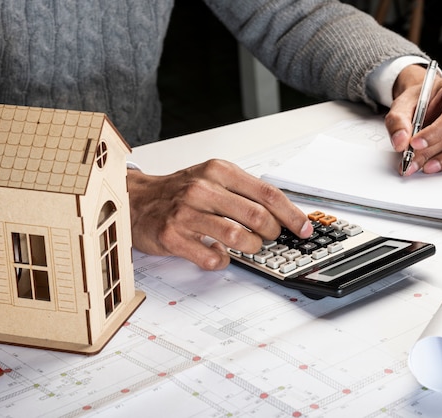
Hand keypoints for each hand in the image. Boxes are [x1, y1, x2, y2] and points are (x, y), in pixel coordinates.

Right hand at [126, 159, 313, 269]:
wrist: (137, 200)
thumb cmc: (179, 191)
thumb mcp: (212, 178)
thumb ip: (244, 191)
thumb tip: (281, 213)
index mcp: (218, 171)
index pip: (267, 193)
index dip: (291, 214)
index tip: (304, 228)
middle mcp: (203, 189)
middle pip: (257, 216)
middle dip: (273, 233)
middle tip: (271, 237)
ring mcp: (187, 213)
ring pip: (238, 237)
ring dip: (251, 247)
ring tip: (249, 246)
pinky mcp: (173, 236)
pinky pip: (212, 257)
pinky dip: (222, 261)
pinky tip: (219, 254)